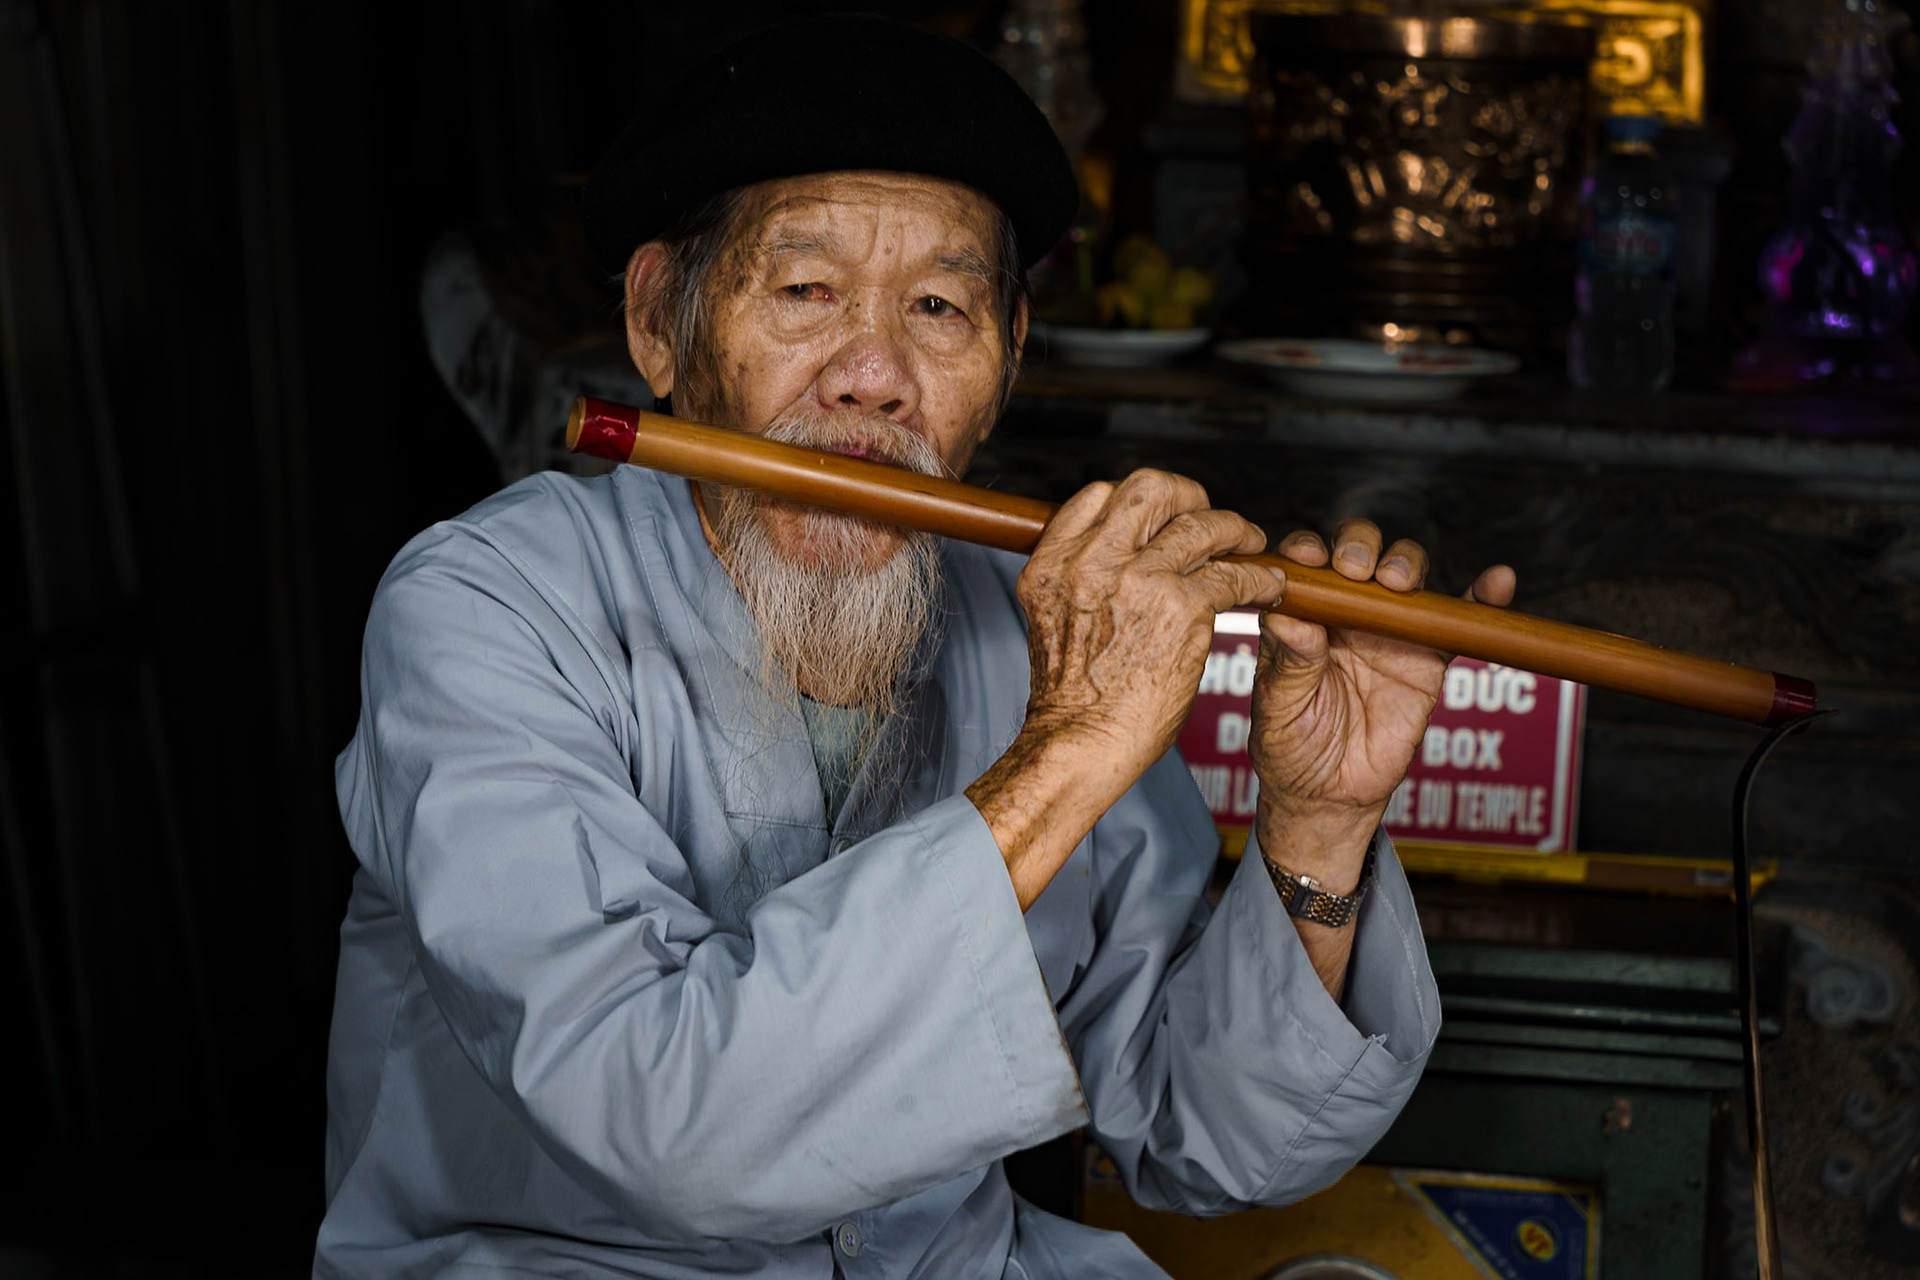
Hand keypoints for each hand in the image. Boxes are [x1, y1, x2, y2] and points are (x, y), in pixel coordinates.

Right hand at [1016, 470, 1285, 784]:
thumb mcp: (1053, 621)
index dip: (1139, 503)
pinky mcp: (1181, 606)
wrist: (1079, 744)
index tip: (1161, 520)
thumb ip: (1080, 583)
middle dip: (1189, 496)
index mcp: (1052, 563)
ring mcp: (1137, 578)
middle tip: (1209, 517)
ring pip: (1200, 523)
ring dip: (1234, 529)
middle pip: (1150, 489)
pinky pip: (1233, 573)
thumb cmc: (1071, 701)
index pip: (1100, 496)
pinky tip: (1269, 587)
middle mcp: (1091, 560)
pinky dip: (1259, 577)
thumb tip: (1122, 567)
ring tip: (1251, 543)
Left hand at [1251, 518, 1515, 889]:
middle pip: (1358, 556)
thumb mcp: (1278, 709)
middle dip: (1359, 549)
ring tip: (1399, 581)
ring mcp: (1387, 631)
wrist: (1331, 794)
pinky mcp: (1427, 658)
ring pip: (1404, 576)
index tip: (1309, 556)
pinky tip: (1496, 581)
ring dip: (1405, 564)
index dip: (1308, 551)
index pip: (1305, 568)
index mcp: (1300, 617)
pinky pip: (1456, 622)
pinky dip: (1480, 599)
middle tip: (1358, 570)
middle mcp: (1343, 614)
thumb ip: (1289, 663)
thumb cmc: (1291, 747)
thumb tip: (1289, 617)